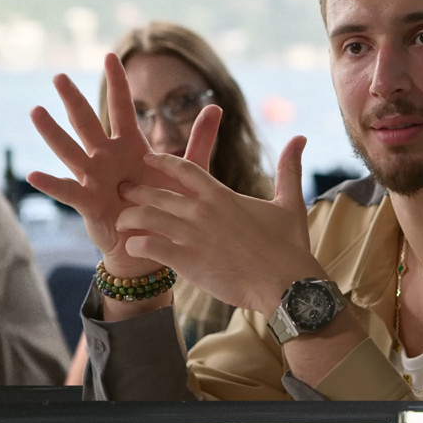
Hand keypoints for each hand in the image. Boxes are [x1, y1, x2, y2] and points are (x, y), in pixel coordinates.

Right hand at [27, 52, 214, 276]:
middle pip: (88, 123)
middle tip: (59, 76)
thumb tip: (216, 106)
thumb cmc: (167, 207)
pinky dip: (51, 184)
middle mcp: (107, 158)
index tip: (110, 55)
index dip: (117, 83)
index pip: (121, 108)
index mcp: (130, 146)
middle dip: (74, 100)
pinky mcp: (88, 203)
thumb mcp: (186, 172)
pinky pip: (68, 191)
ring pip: (70, 151)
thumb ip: (199, 140)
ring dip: (53, 133)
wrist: (155, 246)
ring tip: (36, 111)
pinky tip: (33, 174)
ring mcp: (94, 178)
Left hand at [113, 136, 319, 313]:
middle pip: (156, 192)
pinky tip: (133, 247)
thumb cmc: (290, 247)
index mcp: (221, 195)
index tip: (147, 159)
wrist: (287, 284)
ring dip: (130, 218)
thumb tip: (300, 138)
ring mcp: (192, 235)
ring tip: (122, 224)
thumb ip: (289, 169)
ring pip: (145, 217)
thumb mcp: (290, 203)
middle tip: (123, 192)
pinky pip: (149, 247)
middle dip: (135, 191)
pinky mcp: (187, 261)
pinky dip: (137, 245)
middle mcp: (202, 211)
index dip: (161, 162)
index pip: (183, 169)